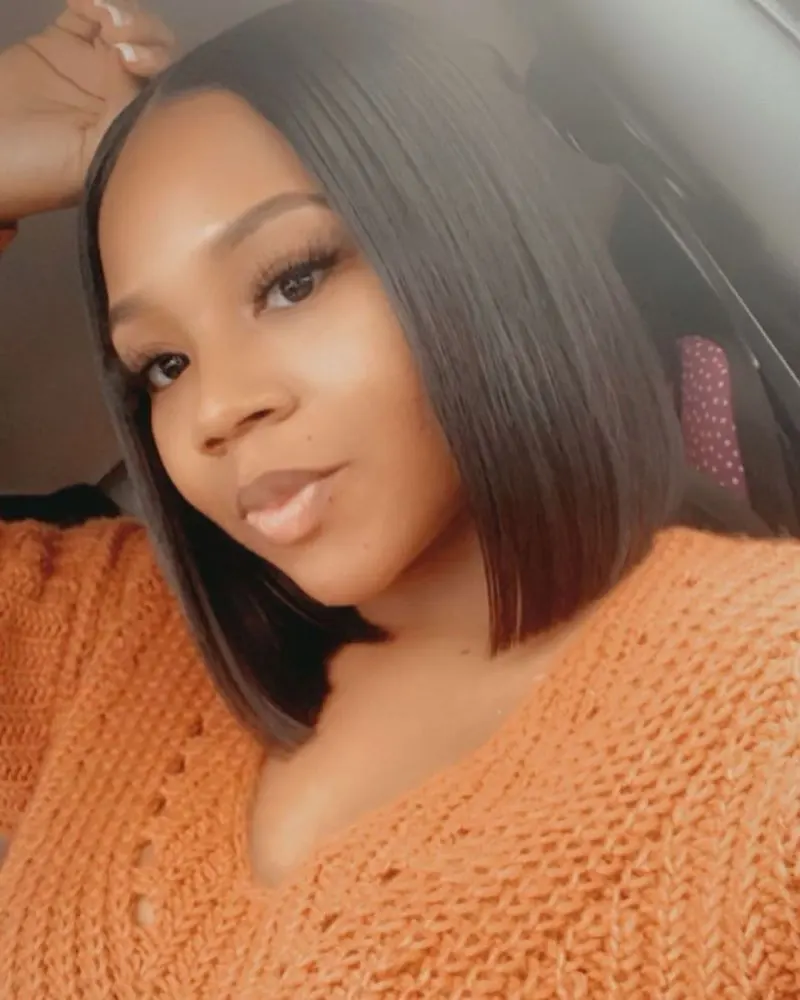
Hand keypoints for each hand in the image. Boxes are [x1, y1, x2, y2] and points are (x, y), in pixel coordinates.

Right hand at [0, 0, 174, 221]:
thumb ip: (126, 112)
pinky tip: (87, 2)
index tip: (131, 60)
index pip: (169, 81)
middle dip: (144, 32)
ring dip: (122, 12)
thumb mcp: (98, 152)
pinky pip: (85, 11)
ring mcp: (93, 65)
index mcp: (138, 121)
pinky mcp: (61, 43)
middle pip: (154, 46)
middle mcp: (123, 91)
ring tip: (103, 14)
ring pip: (125, 25)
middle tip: (118, 35)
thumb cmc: (44, 168)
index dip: (159, 60)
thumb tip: (141, 70)